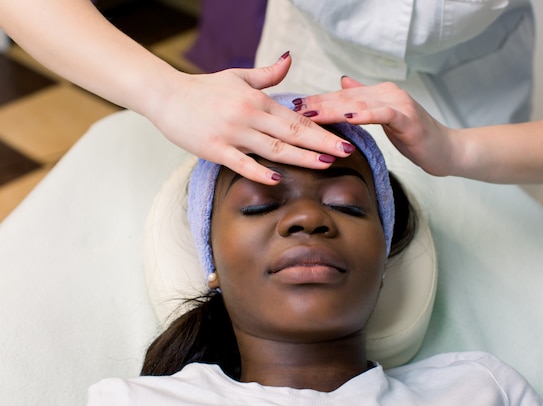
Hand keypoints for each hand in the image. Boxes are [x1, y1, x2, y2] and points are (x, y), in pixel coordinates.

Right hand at [145, 53, 355, 184]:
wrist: (166, 94)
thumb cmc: (204, 88)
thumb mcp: (238, 76)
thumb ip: (267, 74)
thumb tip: (290, 59)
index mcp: (257, 100)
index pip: (297, 118)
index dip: (322, 129)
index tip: (344, 138)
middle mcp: (249, 116)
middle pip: (293, 133)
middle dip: (322, 143)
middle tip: (347, 152)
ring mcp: (232, 133)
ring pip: (274, 149)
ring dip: (301, 158)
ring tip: (325, 164)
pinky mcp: (215, 149)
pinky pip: (241, 163)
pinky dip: (259, 172)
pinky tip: (277, 179)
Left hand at [293, 77, 456, 176]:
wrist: (447, 150)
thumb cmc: (414, 137)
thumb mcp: (384, 117)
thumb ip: (365, 99)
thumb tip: (343, 81)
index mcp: (378, 94)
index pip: (341, 96)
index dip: (317, 100)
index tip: (292, 105)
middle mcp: (387, 93)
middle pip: (346, 97)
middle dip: (318, 103)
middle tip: (292, 108)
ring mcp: (399, 104)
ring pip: (359, 104)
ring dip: (334, 108)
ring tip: (311, 113)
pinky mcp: (408, 119)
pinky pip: (383, 114)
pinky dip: (365, 115)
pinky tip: (348, 116)